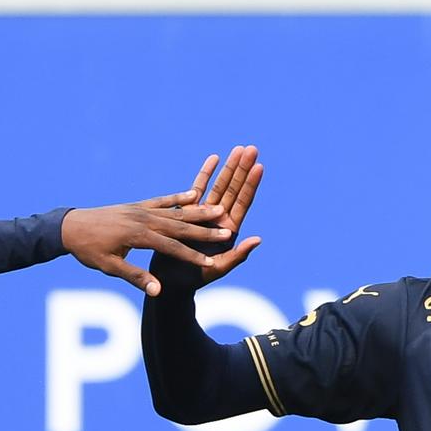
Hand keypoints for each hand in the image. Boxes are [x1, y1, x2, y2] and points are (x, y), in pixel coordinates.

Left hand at [61, 155, 234, 295]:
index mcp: (137, 236)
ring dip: (198, 212)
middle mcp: (142, 219)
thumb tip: (158, 291)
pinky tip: (194, 194)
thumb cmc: (88, 251)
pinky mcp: (137, 205)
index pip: (171, 248)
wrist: (70, 226)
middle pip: (179, 227)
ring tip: (220, 210)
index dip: (192, 256)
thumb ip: (135, 277)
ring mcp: (141, 210)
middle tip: (228, 231)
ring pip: (175, 211)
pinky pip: (162, 201)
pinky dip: (178, 198)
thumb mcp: (109, 267)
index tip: (212, 262)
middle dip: (204, 231)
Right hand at [167, 145, 264, 286]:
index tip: (258, 166)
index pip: (242, 202)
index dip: (250, 184)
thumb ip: (238, 255)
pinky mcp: (188, 213)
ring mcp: (204, 215)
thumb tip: (257, 240)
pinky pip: (198, 190)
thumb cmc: (195, 279)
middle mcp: (218, 220)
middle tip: (251, 148)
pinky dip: (206, 174)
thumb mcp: (219, 268)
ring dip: (228, 168)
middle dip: (242, 169)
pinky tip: (214, 159)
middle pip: (233, 189)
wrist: (172, 282)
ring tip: (237, 149)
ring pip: (219, 186)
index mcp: (227, 231)